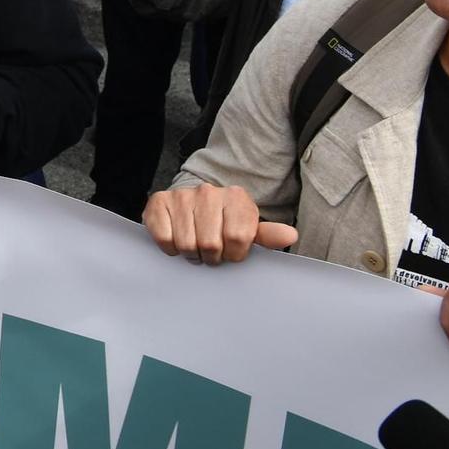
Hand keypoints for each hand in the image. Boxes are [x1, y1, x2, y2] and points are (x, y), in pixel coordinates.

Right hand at [142, 184, 296, 264]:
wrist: (193, 203)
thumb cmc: (224, 221)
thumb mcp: (249, 227)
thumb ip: (268, 235)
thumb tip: (290, 235)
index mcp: (236, 197)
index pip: (238, 238)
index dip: (234, 254)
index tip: (231, 251)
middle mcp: (208, 192)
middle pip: (210, 244)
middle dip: (211, 256)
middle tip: (211, 251)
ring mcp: (181, 196)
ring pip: (187, 244)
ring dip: (191, 253)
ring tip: (195, 246)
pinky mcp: (159, 202)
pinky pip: (165, 238)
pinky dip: (171, 247)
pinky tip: (178, 238)